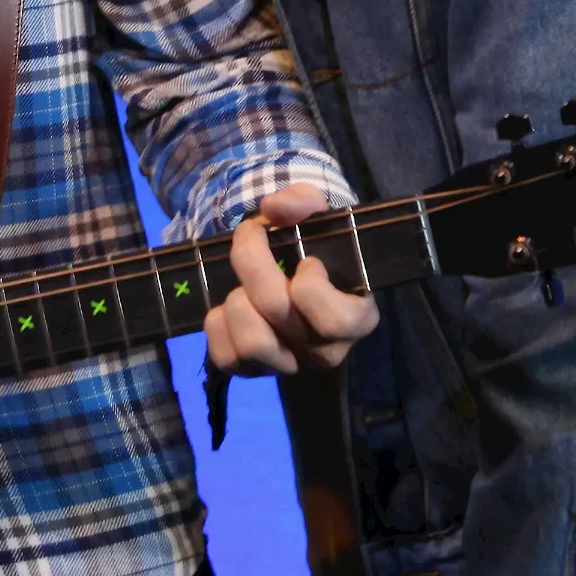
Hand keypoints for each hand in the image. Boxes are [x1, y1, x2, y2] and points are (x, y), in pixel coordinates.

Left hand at [206, 183, 380, 374]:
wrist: (290, 271)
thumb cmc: (312, 246)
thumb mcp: (317, 216)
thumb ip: (304, 202)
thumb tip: (273, 208)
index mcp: (357, 319)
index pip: (335, 319)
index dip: (311, 283)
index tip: (307, 260)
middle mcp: (327, 351)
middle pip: (279, 312)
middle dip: (254, 264)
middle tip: (251, 237)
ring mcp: (291, 366)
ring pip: (253, 344)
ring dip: (237, 301)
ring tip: (244, 287)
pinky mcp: (255, 373)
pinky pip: (226, 359)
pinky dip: (218, 326)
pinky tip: (228, 308)